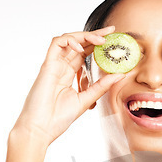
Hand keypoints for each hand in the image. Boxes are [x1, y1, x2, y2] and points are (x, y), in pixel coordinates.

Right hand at [12, 26, 124, 145]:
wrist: (40, 129)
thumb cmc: (58, 118)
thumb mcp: (86, 100)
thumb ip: (102, 86)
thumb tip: (121, 75)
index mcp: (70, 75)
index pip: (85, 53)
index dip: (98, 45)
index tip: (113, 40)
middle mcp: (62, 67)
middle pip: (79, 44)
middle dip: (95, 35)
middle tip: (111, 31)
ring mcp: (54, 65)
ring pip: (68, 40)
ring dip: (85, 36)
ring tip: (100, 40)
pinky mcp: (47, 66)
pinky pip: (56, 44)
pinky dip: (69, 40)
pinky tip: (81, 47)